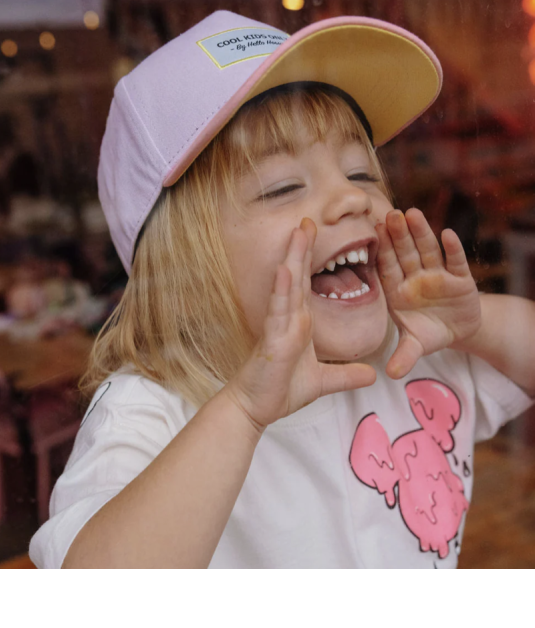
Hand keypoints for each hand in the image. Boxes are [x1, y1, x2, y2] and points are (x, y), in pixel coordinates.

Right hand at [224, 218, 375, 429]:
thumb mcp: (323, 382)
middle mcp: (289, 319)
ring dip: (293, 258)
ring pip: (288, 286)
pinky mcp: (272, 339)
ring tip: (298, 231)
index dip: (310, 260)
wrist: (254, 408)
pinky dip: (282, 289)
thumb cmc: (280, 391)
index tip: (316, 235)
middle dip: (302, 248)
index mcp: (300, 323)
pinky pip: (278, 310)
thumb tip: (372, 375)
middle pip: (297, 276)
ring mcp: (279, 326)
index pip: (306, 285)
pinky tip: (285, 269)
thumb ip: (346, 375)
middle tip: (307, 219)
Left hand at [376, 208, 480, 379]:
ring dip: (421, 233)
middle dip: (398, 235)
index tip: (373, 233)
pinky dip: (452, 249)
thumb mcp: (416, 345)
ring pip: (427, 251)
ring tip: (413, 214)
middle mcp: (415, 278)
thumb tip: (392, 375)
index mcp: (398, 290)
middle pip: (405, 253)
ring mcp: (437, 275)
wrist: (458, 331)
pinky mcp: (460, 278)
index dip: (382, 251)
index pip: (388, 267)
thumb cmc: (428, 332)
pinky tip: (448, 234)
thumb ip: (404, 356)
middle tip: (389, 214)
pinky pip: (455, 262)